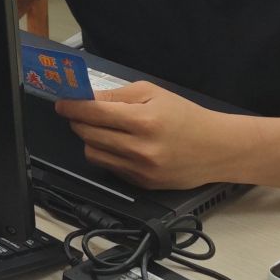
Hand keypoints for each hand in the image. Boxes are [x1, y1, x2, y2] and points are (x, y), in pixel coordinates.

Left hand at [55, 82, 238, 189]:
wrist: (218, 149)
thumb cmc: (185, 116)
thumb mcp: (152, 93)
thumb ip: (117, 95)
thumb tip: (86, 97)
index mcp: (143, 121)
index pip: (92, 113)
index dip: (71, 106)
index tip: (61, 102)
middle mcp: (140, 149)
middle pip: (87, 134)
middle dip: (78, 120)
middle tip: (80, 112)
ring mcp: (141, 170)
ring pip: (93, 153)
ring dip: (90, 139)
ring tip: (102, 128)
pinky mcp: (143, 185)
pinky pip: (109, 168)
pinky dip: (106, 154)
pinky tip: (119, 144)